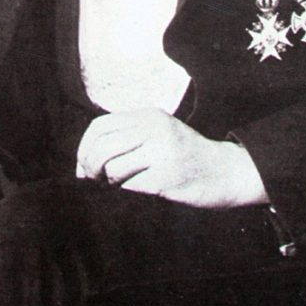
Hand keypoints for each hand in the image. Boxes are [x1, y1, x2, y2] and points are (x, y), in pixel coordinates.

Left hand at [75, 108, 267, 208]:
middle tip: (95, 180)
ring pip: (113, 166)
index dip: (84, 148)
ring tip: (120, 184)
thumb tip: (80, 169)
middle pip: (102, 146)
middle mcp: (154, 128)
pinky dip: (127, 190)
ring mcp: (162, 150)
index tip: (84, 166)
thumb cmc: (184, 159)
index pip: (100, 126)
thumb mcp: (156, 138)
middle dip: (90, 166)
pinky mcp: (167, 175)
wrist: (225, 172)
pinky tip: (140, 189)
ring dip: (109, 181)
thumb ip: (123, 145)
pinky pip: (131, 185)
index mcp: (148, 116)